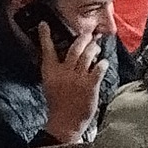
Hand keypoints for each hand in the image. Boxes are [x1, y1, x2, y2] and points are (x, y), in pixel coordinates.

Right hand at [37, 20, 107, 141]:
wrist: (65, 122)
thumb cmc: (58, 104)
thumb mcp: (51, 84)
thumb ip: (56, 70)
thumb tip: (62, 57)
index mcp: (50, 72)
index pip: (47, 50)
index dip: (45, 36)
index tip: (44, 24)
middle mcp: (64, 72)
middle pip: (74, 48)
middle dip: (82, 38)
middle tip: (88, 34)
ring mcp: (77, 78)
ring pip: (88, 55)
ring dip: (94, 48)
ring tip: (96, 47)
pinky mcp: (90, 85)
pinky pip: (98, 68)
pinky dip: (102, 63)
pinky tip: (103, 63)